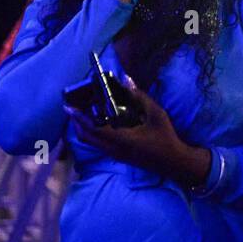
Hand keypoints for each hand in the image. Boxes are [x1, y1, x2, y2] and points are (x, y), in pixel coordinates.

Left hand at [64, 74, 210, 186]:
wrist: (174, 162)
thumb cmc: (166, 137)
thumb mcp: (156, 114)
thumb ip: (140, 97)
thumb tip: (126, 79)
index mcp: (121, 139)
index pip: (92, 128)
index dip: (79, 117)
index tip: (68, 107)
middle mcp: (113, 149)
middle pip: (85, 137)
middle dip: (77, 122)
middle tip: (74, 108)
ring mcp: (115, 154)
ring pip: (91, 142)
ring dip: (84, 128)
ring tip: (84, 112)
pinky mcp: (118, 156)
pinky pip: (98, 144)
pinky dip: (93, 133)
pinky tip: (100, 121)